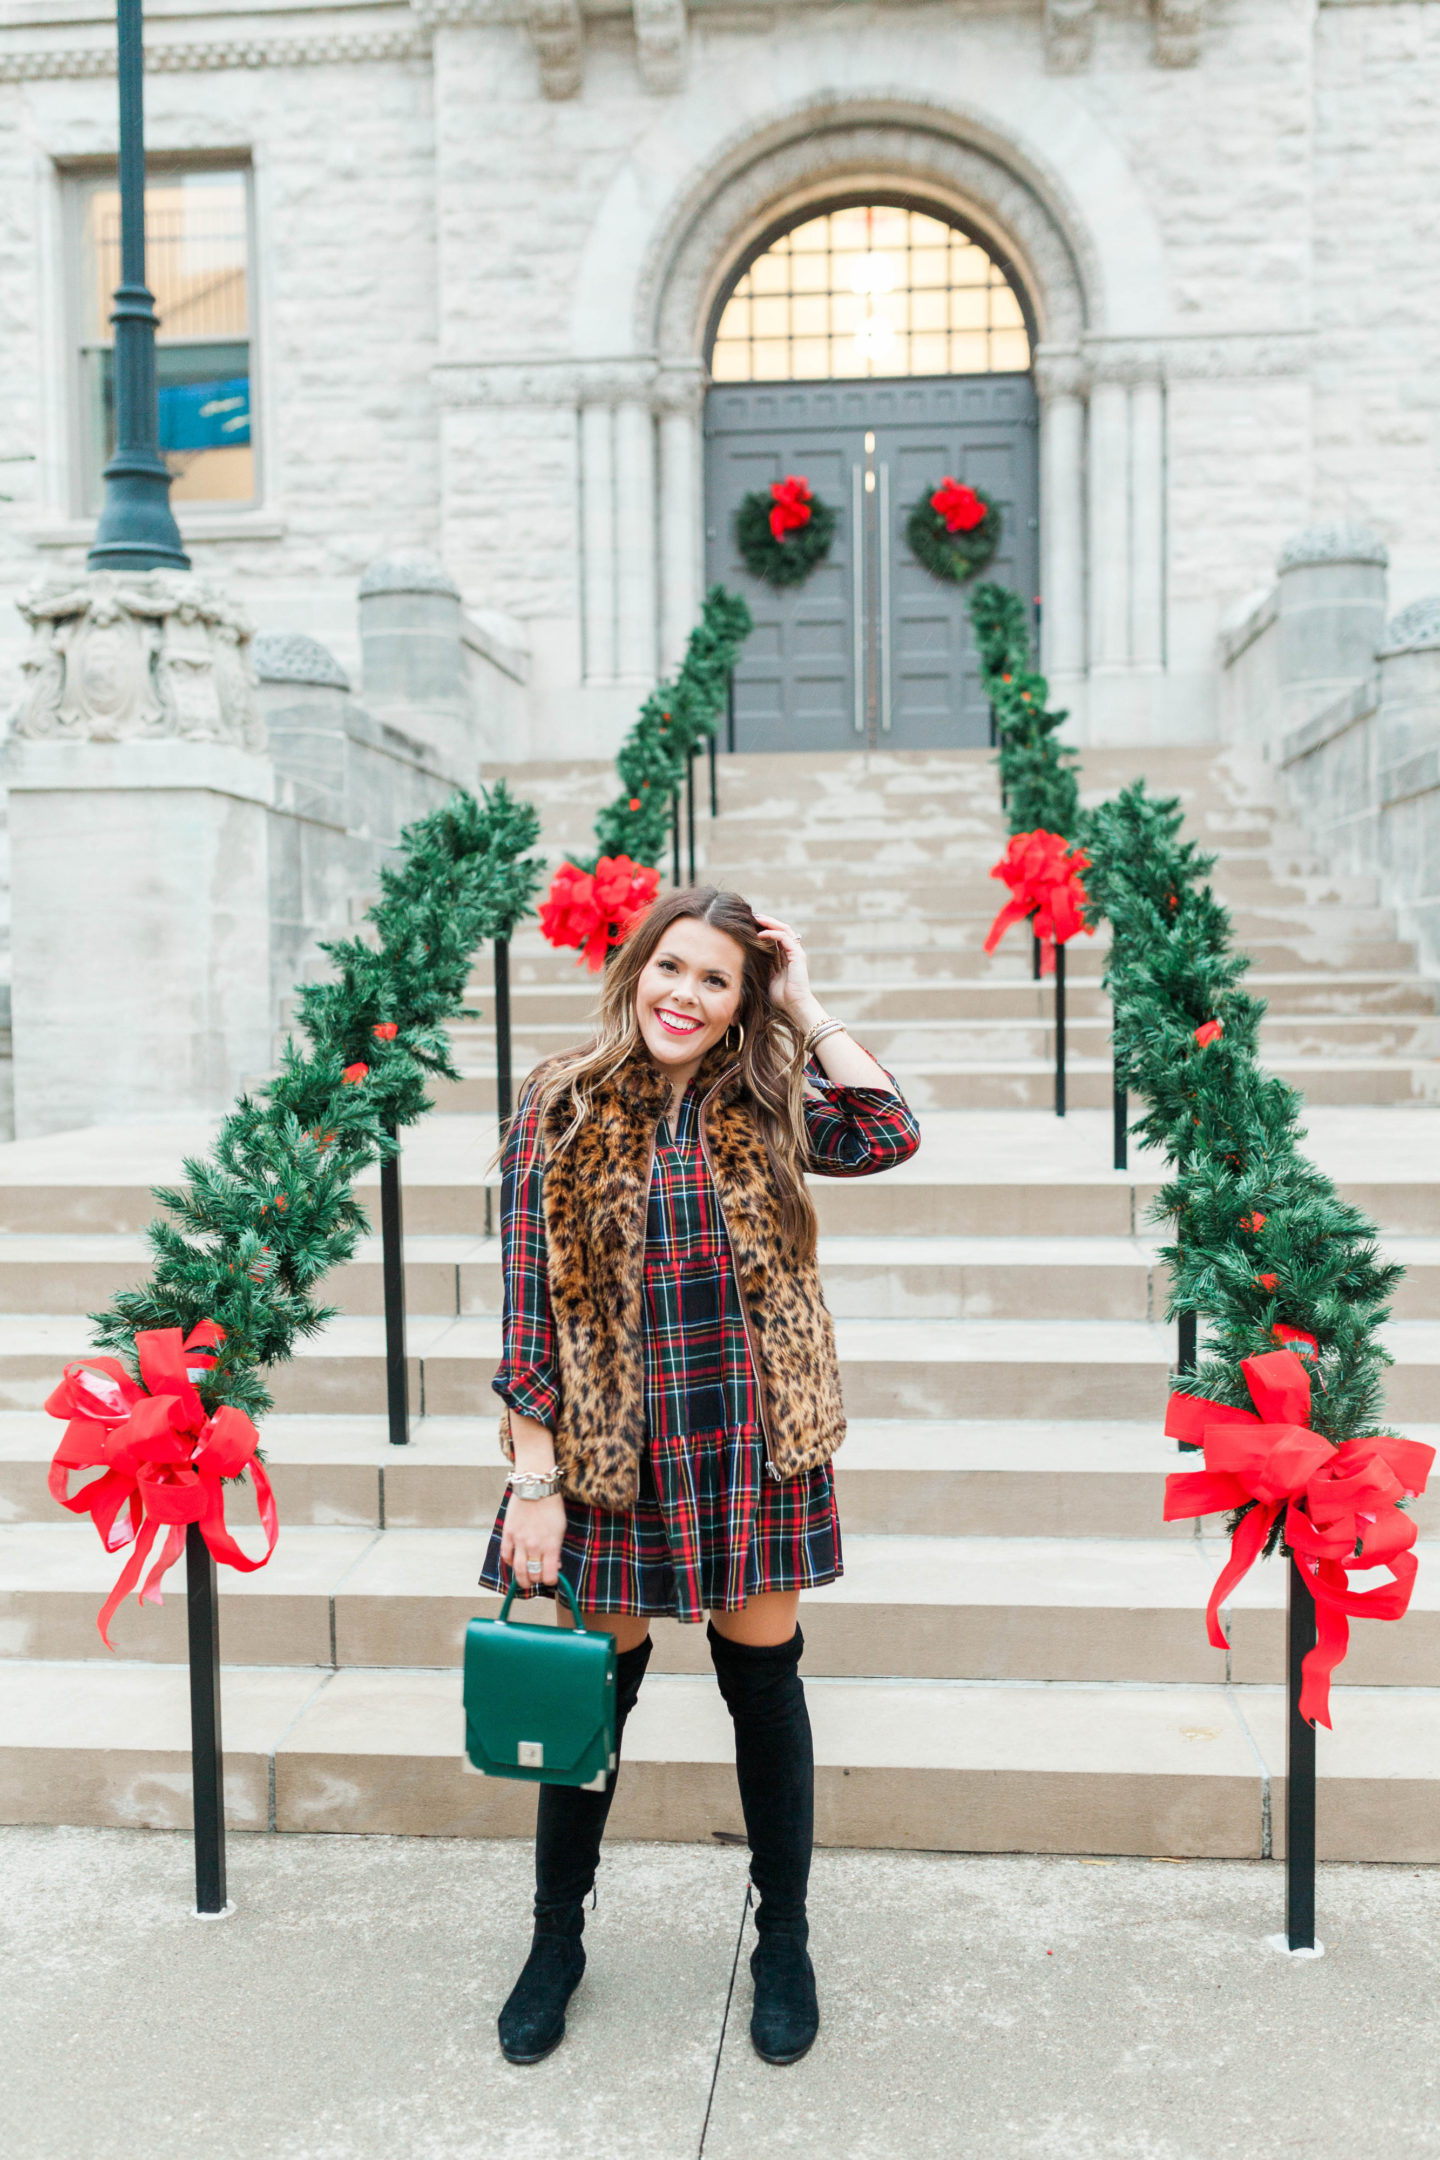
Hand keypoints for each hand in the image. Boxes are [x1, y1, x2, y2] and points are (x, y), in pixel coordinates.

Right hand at [500, 1491, 566, 1594]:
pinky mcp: (508, 1533)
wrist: (535, 1488)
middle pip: (533, 1574)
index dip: (551, 1581)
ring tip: (524, 1582)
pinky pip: (505, 1554)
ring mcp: (519, 1540)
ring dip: (521, 1579)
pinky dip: (509, 1562)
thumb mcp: (561, 1528)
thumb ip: (556, 1548)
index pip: (549, 1575)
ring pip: (518, 1569)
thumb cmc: (552, 1507)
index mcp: (551, 1545)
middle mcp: (534, 1546)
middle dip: (536, 1580)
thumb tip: (554, 1564)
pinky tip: (513, 1563)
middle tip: (537, 1579)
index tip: (551, 1579)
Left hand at [753, 913, 824, 1029]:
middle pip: (780, 929)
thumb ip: (761, 968)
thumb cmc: (781, 998)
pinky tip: (760, 934)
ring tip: (756, 918)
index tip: (749, 924)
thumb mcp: (766, 978)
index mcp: (785, 956)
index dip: (763, 928)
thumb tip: (744, 962)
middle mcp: (792, 952)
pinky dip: (772, 933)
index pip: (775, 936)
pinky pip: (784, 938)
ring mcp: (796, 952)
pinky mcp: (798, 955)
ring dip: (769, 922)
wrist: (795, 1006)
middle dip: (766, 921)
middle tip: (751, 916)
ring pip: (784, 929)